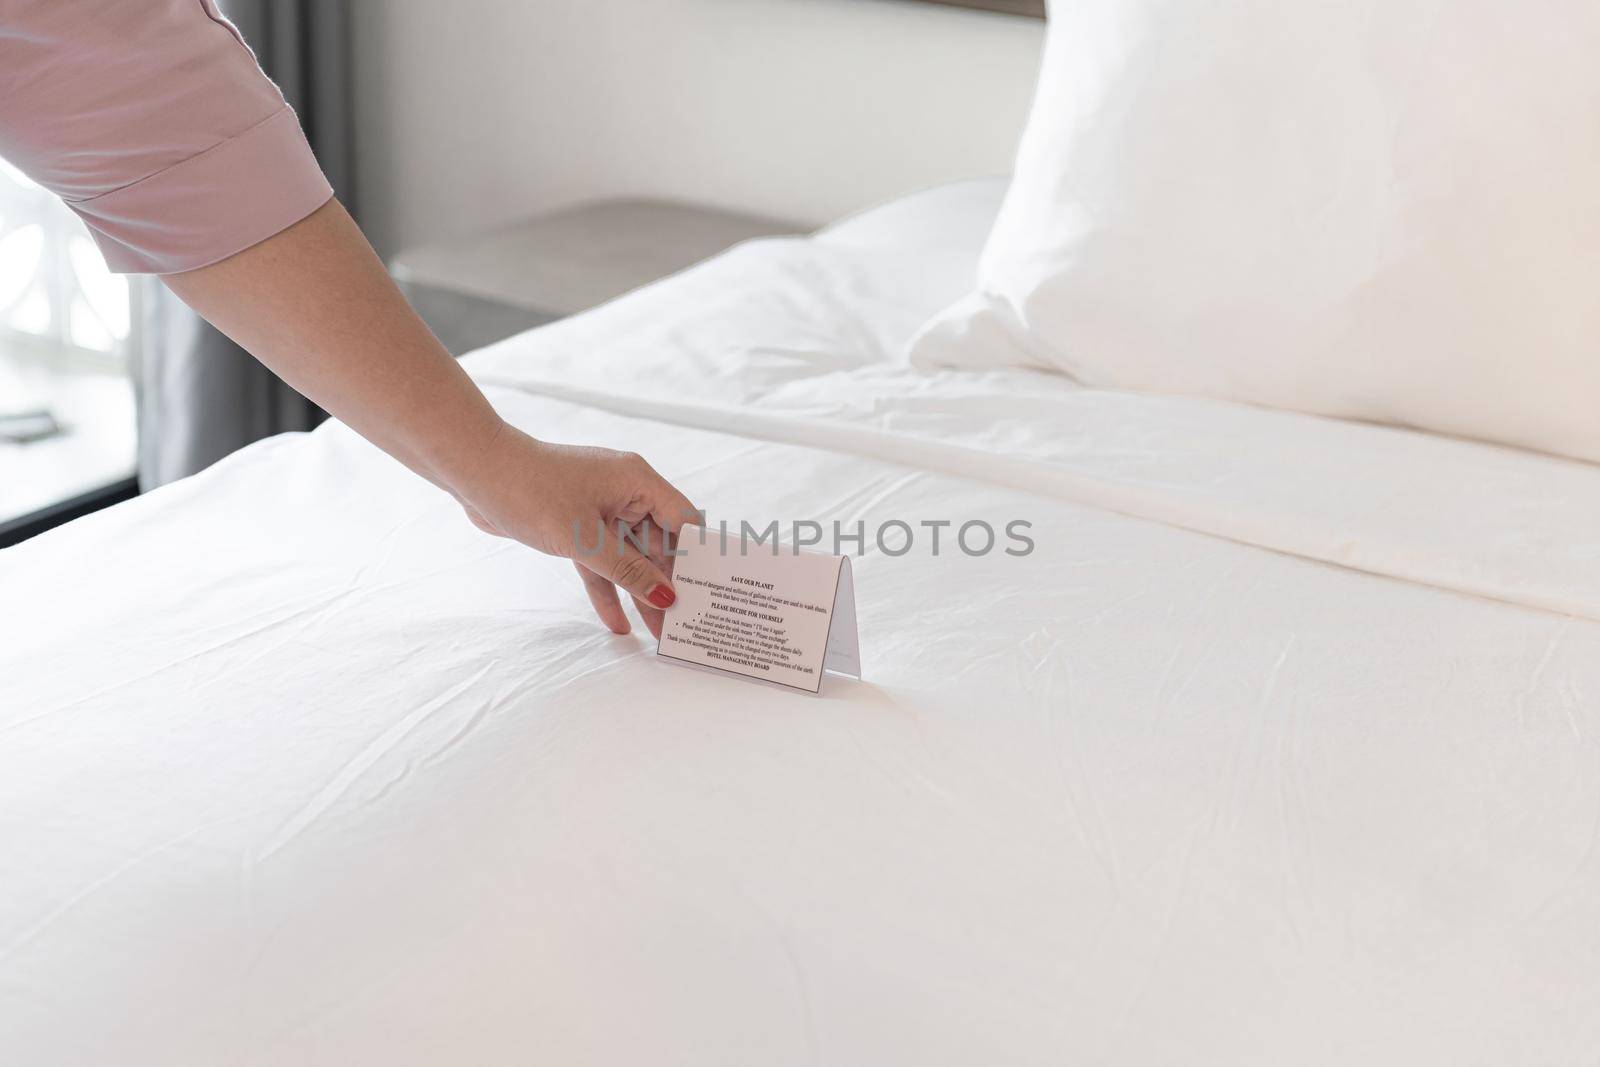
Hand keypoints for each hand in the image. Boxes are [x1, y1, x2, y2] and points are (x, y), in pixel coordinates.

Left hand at [456, 423, 698, 638]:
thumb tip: (666, 596)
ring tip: (655, 635)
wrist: (476, 471)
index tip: (705, 596)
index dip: (694, 559)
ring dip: (639, 593)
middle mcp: (625, 493)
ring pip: (629, 558)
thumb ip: (627, 570)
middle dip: (667, 585)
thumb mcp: (584, 538)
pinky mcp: (577, 526)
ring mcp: (600, 510)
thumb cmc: (531, 490)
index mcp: (637, 482)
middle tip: (680, 627)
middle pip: (658, 545)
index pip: (682, 522)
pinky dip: (607, 589)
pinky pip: (601, 562)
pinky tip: (616, 623)